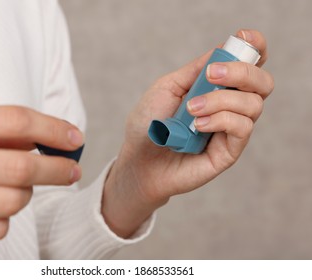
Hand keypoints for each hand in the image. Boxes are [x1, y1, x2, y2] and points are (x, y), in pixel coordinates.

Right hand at [0, 106, 83, 248]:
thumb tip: (42, 138)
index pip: (15, 121)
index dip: (53, 128)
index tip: (74, 137)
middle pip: (22, 165)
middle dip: (58, 169)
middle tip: (71, 170)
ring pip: (13, 200)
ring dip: (25, 195)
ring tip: (16, 189)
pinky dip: (2, 218)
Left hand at [102, 30, 273, 236]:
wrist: (139, 159)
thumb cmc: (149, 123)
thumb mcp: (167, 88)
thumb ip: (194, 72)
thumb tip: (221, 51)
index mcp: (216, 88)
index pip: (249, 65)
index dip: (254, 48)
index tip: (243, 39)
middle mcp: (229, 106)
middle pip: (262, 82)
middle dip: (242, 72)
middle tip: (212, 75)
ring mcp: (231, 129)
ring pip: (253, 104)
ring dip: (221, 100)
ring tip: (191, 109)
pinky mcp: (229, 151)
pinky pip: (242, 128)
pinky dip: (220, 120)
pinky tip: (198, 126)